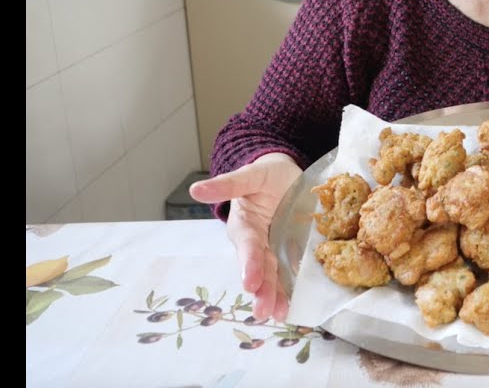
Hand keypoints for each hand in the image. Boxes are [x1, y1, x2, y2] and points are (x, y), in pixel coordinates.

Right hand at [189, 153, 302, 321]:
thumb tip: (196, 189)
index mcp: (245, 224)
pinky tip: (292, 305)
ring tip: (279, 315)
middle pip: (260, 267)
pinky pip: (290, 270)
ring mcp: (275, 247)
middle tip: (265, 311)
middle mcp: (258, 241)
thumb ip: (227, 184)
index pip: (248, 246)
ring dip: (275, 295)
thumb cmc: (266, 174)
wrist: (285, 173)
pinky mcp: (292, 249)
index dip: (249, 263)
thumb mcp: (249, 174)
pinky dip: (291, 288)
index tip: (250, 282)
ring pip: (273, 275)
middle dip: (262, 290)